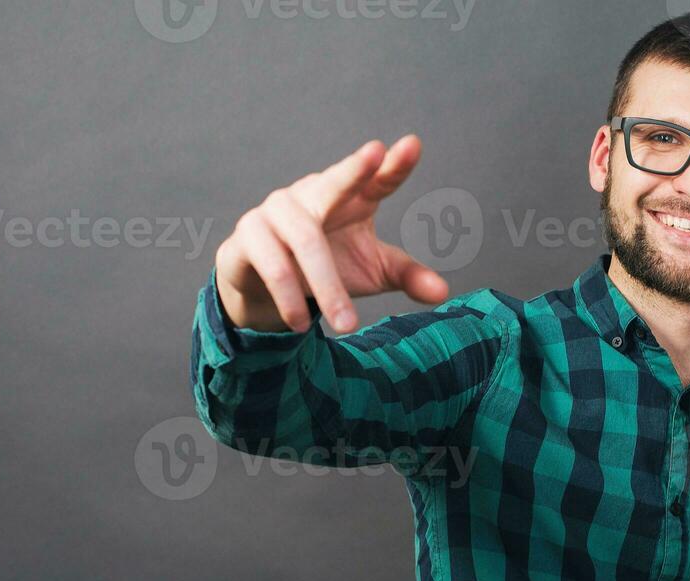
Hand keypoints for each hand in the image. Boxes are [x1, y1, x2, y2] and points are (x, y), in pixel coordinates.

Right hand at [214, 135, 449, 333]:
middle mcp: (311, 195)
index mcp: (350, 199)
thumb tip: (442, 292)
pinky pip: (271, 263)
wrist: (264, 290)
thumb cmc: (326, 269)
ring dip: (327, 286)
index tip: (413, 146)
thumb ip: (406, 275)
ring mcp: (275, 212)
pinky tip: (301, 323)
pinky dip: (289, 295)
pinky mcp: (247, 238)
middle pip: (334, 183)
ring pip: (305, 240)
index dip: (393, 165)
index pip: (376, 180)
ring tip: (348, 326)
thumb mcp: (371, 272)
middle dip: (353, 170)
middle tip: (373, 155)